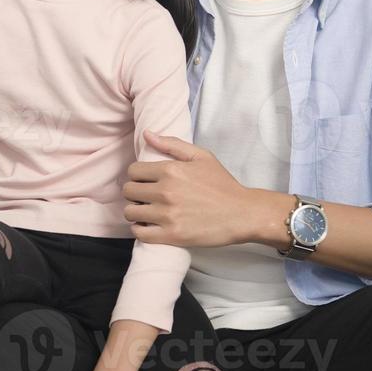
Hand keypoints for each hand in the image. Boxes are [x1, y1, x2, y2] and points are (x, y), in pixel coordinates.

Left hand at [122, 129, 262, 247]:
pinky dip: (140, 230)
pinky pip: (140, 233)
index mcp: (171, 170)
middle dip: (135, 193)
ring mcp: (167, 215)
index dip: (137, 176)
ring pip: (130, 212)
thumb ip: (172, 144)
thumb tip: (147, 134)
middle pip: (128, 191)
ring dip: (135, 211)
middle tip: (146, 197)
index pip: (133, 171)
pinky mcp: (171, 235)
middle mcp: (166, 191)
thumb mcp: (202, 157)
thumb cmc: (222, 184)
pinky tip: (149, 225)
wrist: (242, 214)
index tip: (146, 181)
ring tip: (147, 211)